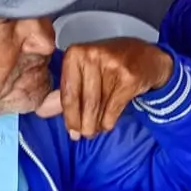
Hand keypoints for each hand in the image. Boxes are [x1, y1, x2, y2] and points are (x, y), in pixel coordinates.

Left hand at [38, 39, 172, 139]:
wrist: (147, 57)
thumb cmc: (112, 64)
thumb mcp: (86, 70)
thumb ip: (67, 90)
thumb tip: (43, 111)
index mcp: (76, 54)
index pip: (68, 93)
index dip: (69, 115)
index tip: (71, 130)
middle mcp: (92, 56)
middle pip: (84, 101)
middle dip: (83, 123)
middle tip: (83, 135)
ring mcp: (113, 66)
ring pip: (99, 107)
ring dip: (96, 125)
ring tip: (95, 131)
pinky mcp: (129, 78)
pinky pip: (114, 108)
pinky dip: (109, 121)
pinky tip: (107, 125)